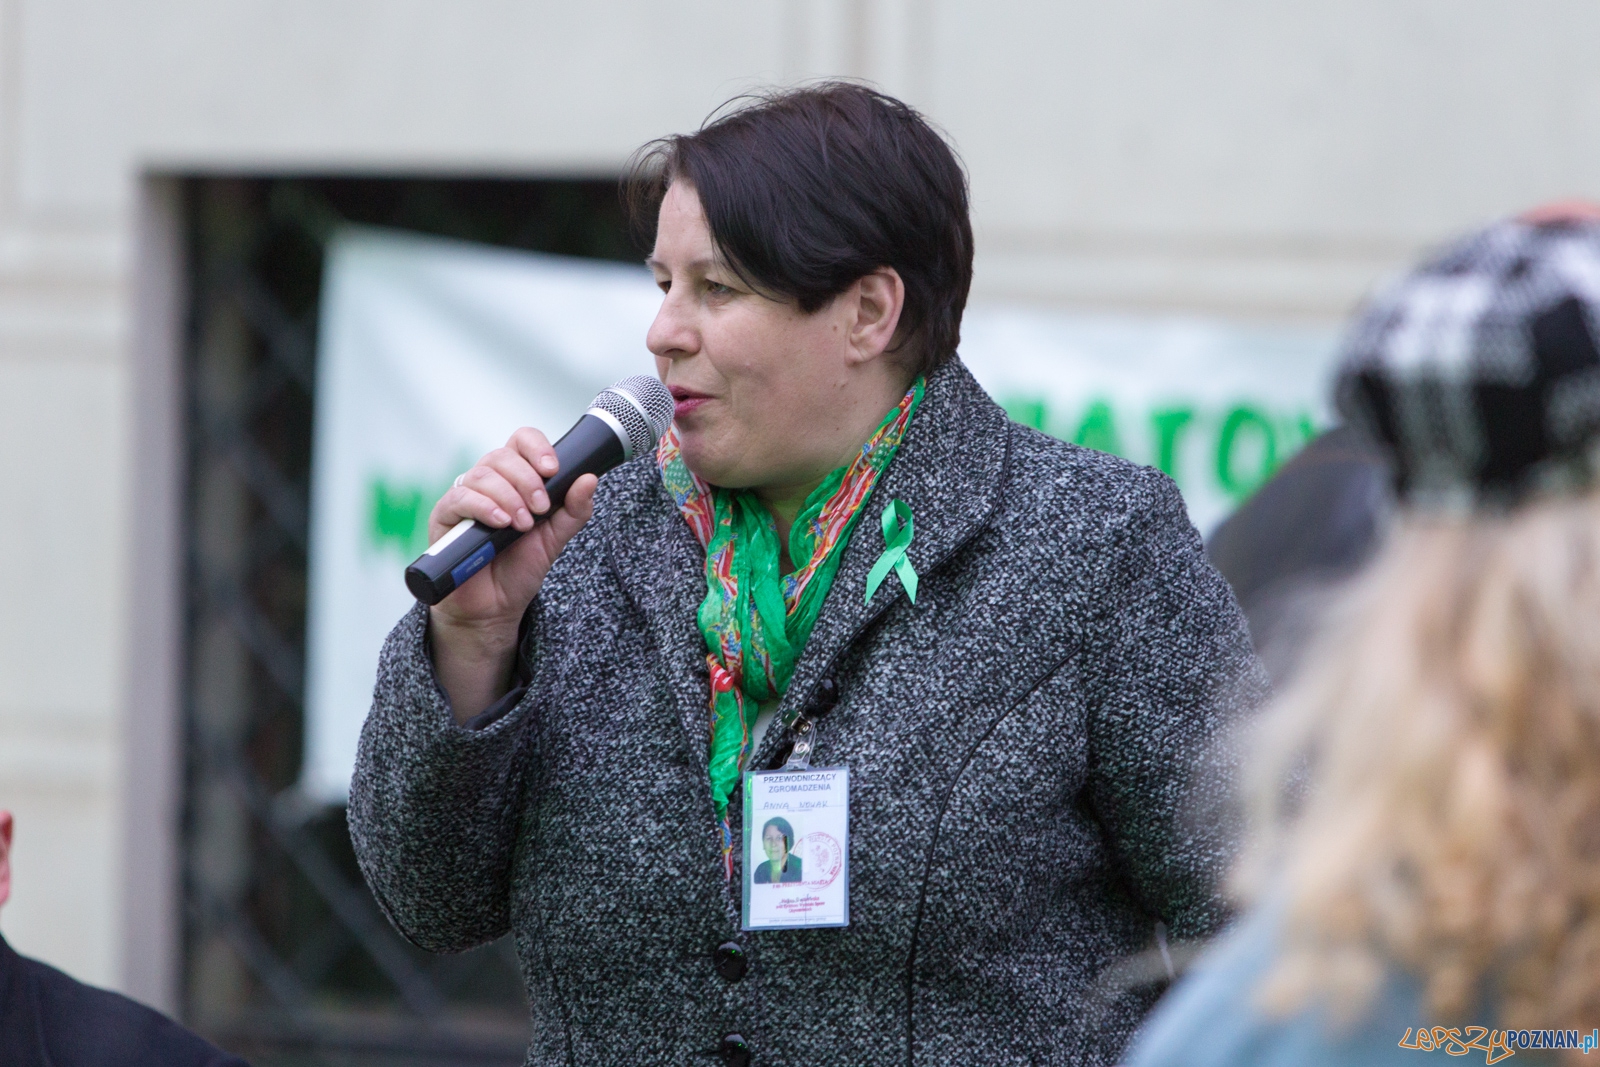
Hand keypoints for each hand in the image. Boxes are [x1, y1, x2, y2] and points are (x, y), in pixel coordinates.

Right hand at [426, 428, 597, 720]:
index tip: (553, 469)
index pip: (521, 440)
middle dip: (527, 480)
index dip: (537, 447)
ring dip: (509, 496)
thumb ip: (573, 511)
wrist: (493, 608)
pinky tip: (501, 523)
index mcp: (515, 479)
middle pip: (502, 455)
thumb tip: (589, 478)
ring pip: (482, 474)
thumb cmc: (519, 569)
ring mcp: (464, 497)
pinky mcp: (444, 517)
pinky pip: (459, 497)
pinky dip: (484, 507)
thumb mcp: (555, 539)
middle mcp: (488, 482)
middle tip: (540, 510)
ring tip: (522, 525)